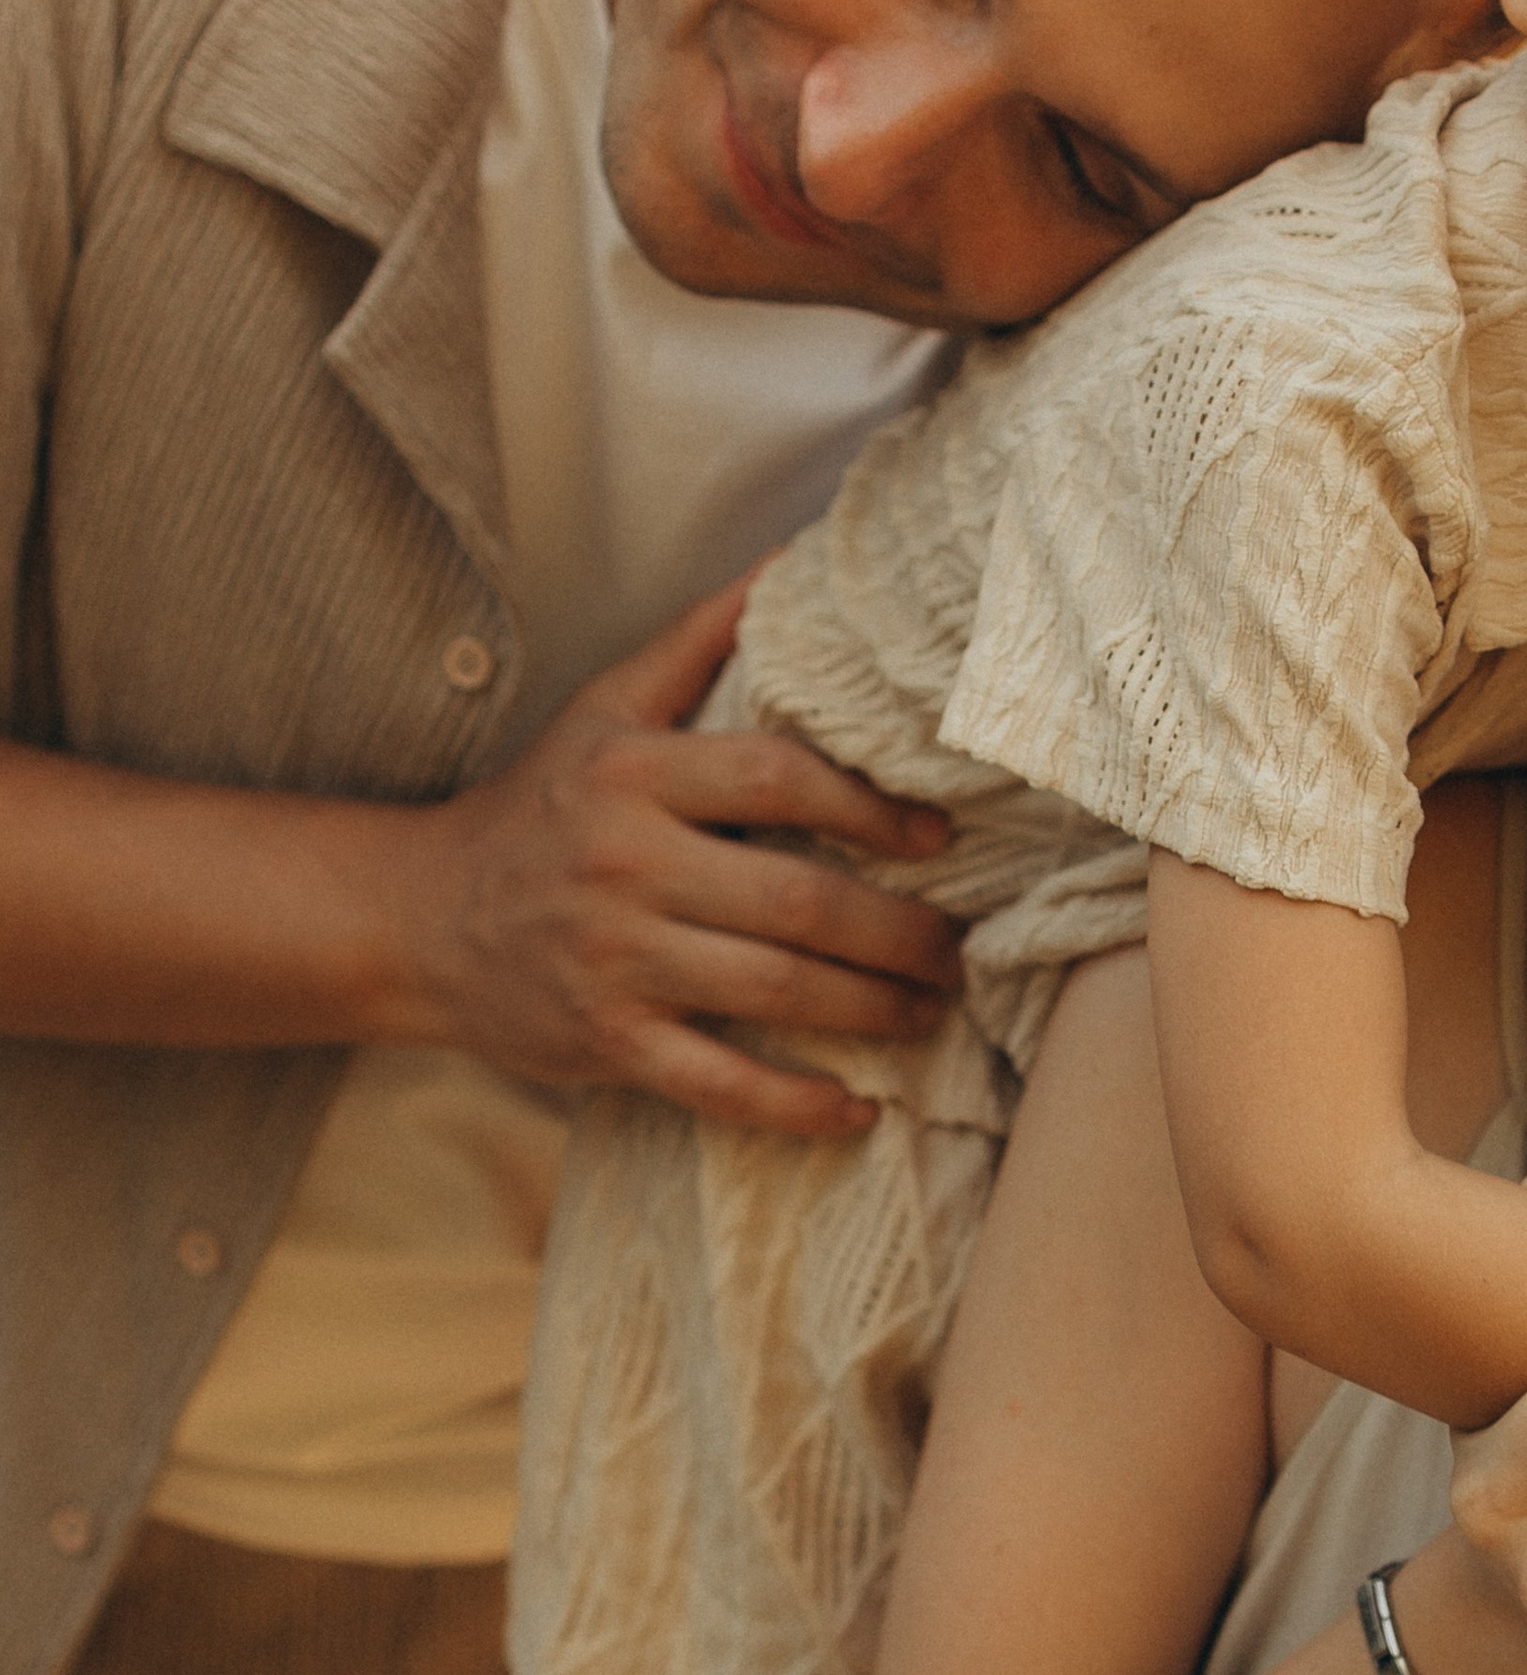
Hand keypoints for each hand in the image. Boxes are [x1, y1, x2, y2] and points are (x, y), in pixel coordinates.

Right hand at [389, 582, 961, 1133]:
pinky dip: (796, 1105)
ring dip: (874, 1009)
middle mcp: (625, 864)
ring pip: (774, 991)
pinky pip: (719, 1085)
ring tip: (932, 1009)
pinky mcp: (605, 1042)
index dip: (873, 809)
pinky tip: (858, 1111)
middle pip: (798, 901)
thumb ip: (697, 640)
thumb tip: (791, 563)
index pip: (780, 780)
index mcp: (634, 774)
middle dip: (900, 932)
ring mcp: (615, 960)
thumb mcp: (603, 708)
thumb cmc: (539, 807)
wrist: (420, 919)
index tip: (939, 838)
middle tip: (959, 947)